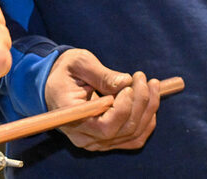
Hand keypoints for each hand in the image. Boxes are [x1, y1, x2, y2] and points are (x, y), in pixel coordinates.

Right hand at [45, 49, 161, 151]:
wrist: (55, 85)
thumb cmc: (65, 72)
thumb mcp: (79, 63)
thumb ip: (101, 74)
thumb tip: (125, 82)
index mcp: (71, 118)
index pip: (106, 127)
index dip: (124, 109)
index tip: (129, 85)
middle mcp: (84, 137)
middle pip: (123, 130)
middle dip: (140, 103)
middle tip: (141, 77)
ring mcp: (97, 142)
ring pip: (133, 134)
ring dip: (148, 109)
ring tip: (150, 84)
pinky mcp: (107, 140)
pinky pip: (135, 138)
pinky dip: (147, 121)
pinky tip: (149, 101)